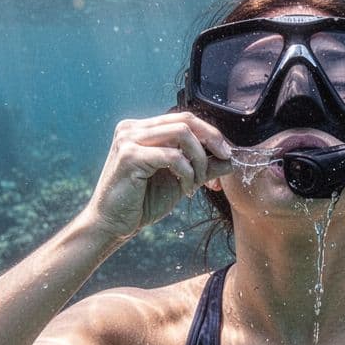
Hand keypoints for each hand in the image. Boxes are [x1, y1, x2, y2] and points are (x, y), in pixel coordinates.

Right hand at [81, 112, 232, 241]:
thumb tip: (231, 159)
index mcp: (142, 129)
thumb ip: (202, 167)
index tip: (227, 153)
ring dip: (198, 159)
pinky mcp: (129, 156)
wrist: (112, 225)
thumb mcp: (180, 180)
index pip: (184, 119)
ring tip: (197, 183)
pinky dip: (187, 172)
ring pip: (182, 134)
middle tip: (225, 159)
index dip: (210, 133)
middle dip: (211, 139)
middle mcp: (133, 128)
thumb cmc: (142, 203)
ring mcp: (128, 139)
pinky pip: (172, 156)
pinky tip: (186, 190)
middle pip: (185, 120)